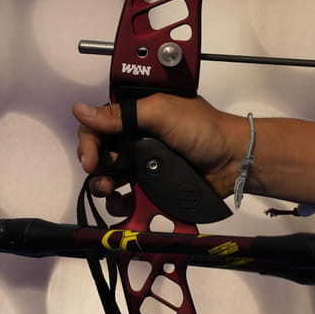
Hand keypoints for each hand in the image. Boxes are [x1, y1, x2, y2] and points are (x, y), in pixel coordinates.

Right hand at [73, 94, 247, 199]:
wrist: (234, 159)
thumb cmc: (203, 129)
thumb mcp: (161, 112)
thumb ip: (122, 113)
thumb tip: (80, 109)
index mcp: (138, 117)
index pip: (99, 127)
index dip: (90, 141)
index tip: (92, 157)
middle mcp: (138, 141)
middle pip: (100, 155)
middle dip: (93, 165)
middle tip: (99, 172)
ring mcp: (145, 167)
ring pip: (110, 179)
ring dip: (102, 185)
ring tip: (110, 190)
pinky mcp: (153, 189)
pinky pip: (127, 199)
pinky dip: (119, 204)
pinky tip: (121, 203)